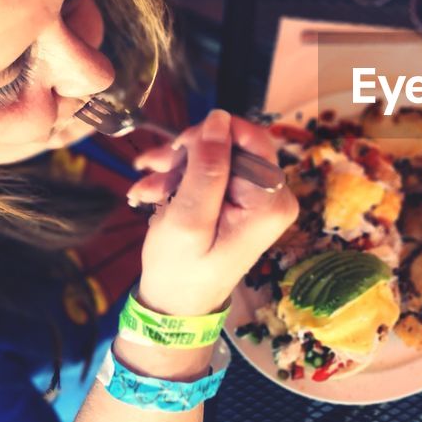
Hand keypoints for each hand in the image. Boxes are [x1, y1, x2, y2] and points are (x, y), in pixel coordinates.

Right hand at [126, 109, 296, 317]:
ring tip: (147, 188)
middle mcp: (274, 196)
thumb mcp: (188, 218)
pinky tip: (153, 191)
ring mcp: (259, 199)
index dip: (213, 134)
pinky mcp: (242, 201)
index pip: (253, 139)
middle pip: (233, 145)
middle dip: (188, 153)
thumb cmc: (180, 269)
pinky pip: (214, 172)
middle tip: (152, 169)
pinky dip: (182, 177)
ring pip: (218, 156)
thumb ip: (206, 168)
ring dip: (178, 166)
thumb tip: (219, 118)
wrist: (175, 302)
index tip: (178, 148)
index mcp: (270, 202)